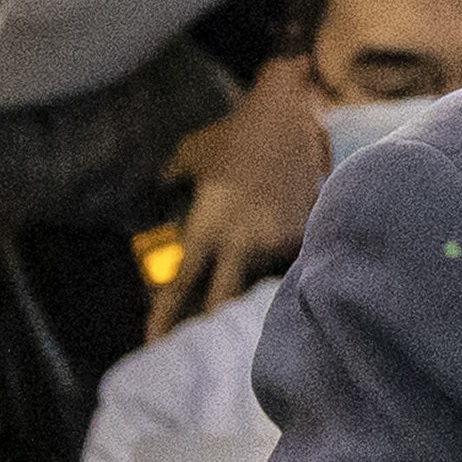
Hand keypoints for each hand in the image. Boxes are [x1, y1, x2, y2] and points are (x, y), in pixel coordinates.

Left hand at [152, 68, 325, 337]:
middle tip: (206, 348)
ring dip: (256, 294)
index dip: (165, 319)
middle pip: (223, 304)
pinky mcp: (307, 236)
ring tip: (258, 298)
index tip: (153, 345)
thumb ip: (171, 181)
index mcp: (206, 229)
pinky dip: (288, 268)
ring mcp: (276, 243)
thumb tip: (158, 194)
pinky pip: (294, 264)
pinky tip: (298, 267)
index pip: (180, 286)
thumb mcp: (191, 155)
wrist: (289, 113)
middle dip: (214, 329)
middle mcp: (240, 244)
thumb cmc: (235, 135)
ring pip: (263, 285)